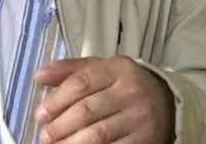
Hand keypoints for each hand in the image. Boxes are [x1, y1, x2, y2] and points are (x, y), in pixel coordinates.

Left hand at [34, 56, 174, 143]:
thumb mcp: (102, 69)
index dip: (57, 100)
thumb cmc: (124, 85)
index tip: (40, 115)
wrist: (166, 103)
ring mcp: (138, 117)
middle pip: (87, 110)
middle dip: (60, 126)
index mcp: (118, 69)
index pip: (81, 82)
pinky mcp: (142, 140)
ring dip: (71, 143)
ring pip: (97, 134)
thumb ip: (71, 70)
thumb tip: (39, 75)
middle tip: (45, 135)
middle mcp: (131, 91)